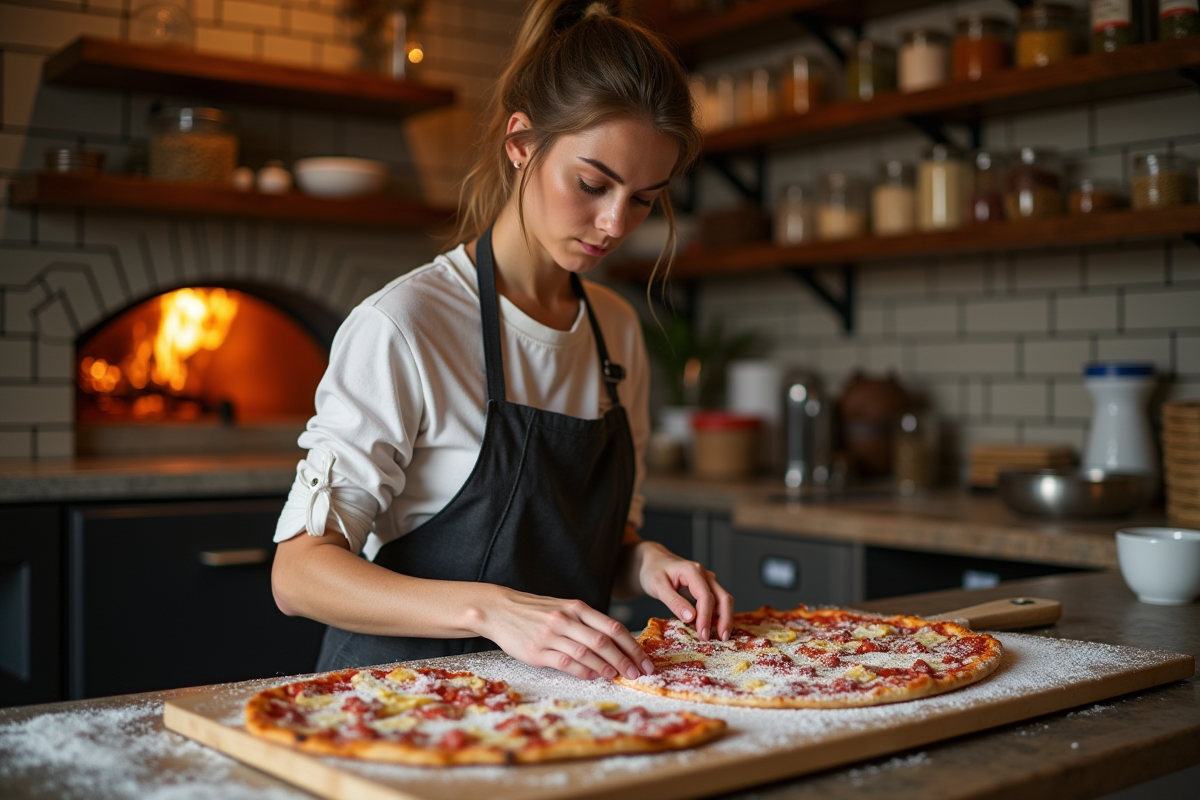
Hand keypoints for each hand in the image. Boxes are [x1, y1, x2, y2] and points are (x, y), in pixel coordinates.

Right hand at [476, 588, 655, 681]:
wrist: (499, 609)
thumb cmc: (535, 611)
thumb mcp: (563, 608)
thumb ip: (586, 622)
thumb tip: (614, 644)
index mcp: (576, 607)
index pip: (612, 626)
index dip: (631, 644)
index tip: (644, 659)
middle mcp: (566, 619)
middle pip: (603, 640)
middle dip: (625, 659)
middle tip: (638, 673)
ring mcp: (551, 635)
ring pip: (586, 652)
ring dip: (606, 667)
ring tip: (619, 676)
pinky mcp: (537, 651)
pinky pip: (565, 663)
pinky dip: (583, 671)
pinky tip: (593, 676)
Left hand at [634, 542, 733, 641]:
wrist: (653, 561)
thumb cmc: (654, 571)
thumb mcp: (658, 586)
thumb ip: (674, 601)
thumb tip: (691, 618)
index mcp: (692, 571)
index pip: (706, 596)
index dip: (706, 617)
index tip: (703, 635)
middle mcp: (704, 575)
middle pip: (723, 598)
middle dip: (725, 620)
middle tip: (721, 640)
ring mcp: (707, 581)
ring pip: (724, 600)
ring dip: (724, 619)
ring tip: (720, 638)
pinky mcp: (706, 589)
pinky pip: (717, 603)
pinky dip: (718, 616)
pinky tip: (713, 629)